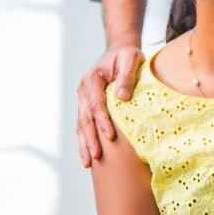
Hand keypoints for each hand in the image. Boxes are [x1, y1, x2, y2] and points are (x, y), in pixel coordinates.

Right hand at [76, 45, 144, 167]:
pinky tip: (87, 157)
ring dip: (84, 144)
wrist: (118, 51)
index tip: (110, 136)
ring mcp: (83, 99)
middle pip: (85, 118)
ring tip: (88, 163)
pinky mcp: (86, 105)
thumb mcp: (131, 58)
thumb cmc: (127, 55)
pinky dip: (84, 140)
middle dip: (91, 138)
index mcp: (92, 78)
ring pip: (81, 124)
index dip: (102, 121)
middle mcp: (83, 90)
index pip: (96, 104)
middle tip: (97, 156)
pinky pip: (83, 125)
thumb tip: (122, 98)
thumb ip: (127, 75)